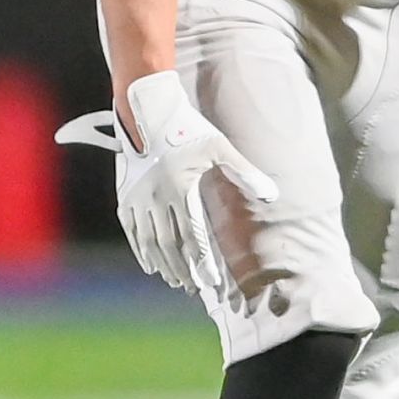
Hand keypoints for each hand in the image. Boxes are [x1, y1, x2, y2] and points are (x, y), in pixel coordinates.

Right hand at [56, 70, 278, 298]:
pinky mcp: (125, 196)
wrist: (146, 110)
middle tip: (195, 288)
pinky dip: (141, 250)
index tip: (211, 281)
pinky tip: (151, 265)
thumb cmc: (187, 128)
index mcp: (180, 188)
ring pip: (150, 242)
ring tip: (176, 281)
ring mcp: (138, 199)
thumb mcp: (219, 147)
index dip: (202, 261)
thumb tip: (272, 195)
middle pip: (170, 245)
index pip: (192, 236)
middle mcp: (156, 198)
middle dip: (183, 270)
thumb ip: (245, 172)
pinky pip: (132, 231)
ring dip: (163, 264)